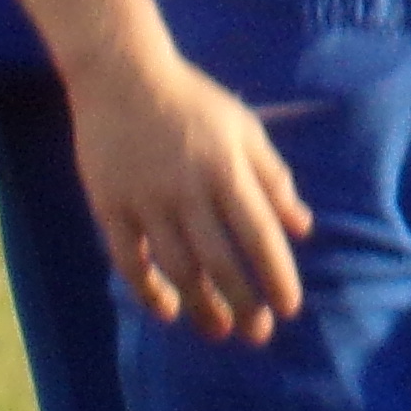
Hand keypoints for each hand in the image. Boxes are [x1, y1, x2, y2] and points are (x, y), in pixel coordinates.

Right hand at [65, 41, 310, 341]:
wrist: (121, 75)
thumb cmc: (193, 102)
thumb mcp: (245, 129)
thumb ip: (273, 178)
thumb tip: (301, 227)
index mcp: (227, 170)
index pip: (259, 235)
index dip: (275, 275)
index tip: (289, 307)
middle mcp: (188, 189)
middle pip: (220, 260)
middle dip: (243, 303)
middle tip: (257, 335)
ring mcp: (145, 199)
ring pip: (176, 267)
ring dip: (200, 304)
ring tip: (218, 331)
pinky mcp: (109, 204)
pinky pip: (128, 258)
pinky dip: (146, 288)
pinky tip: (166, 310)